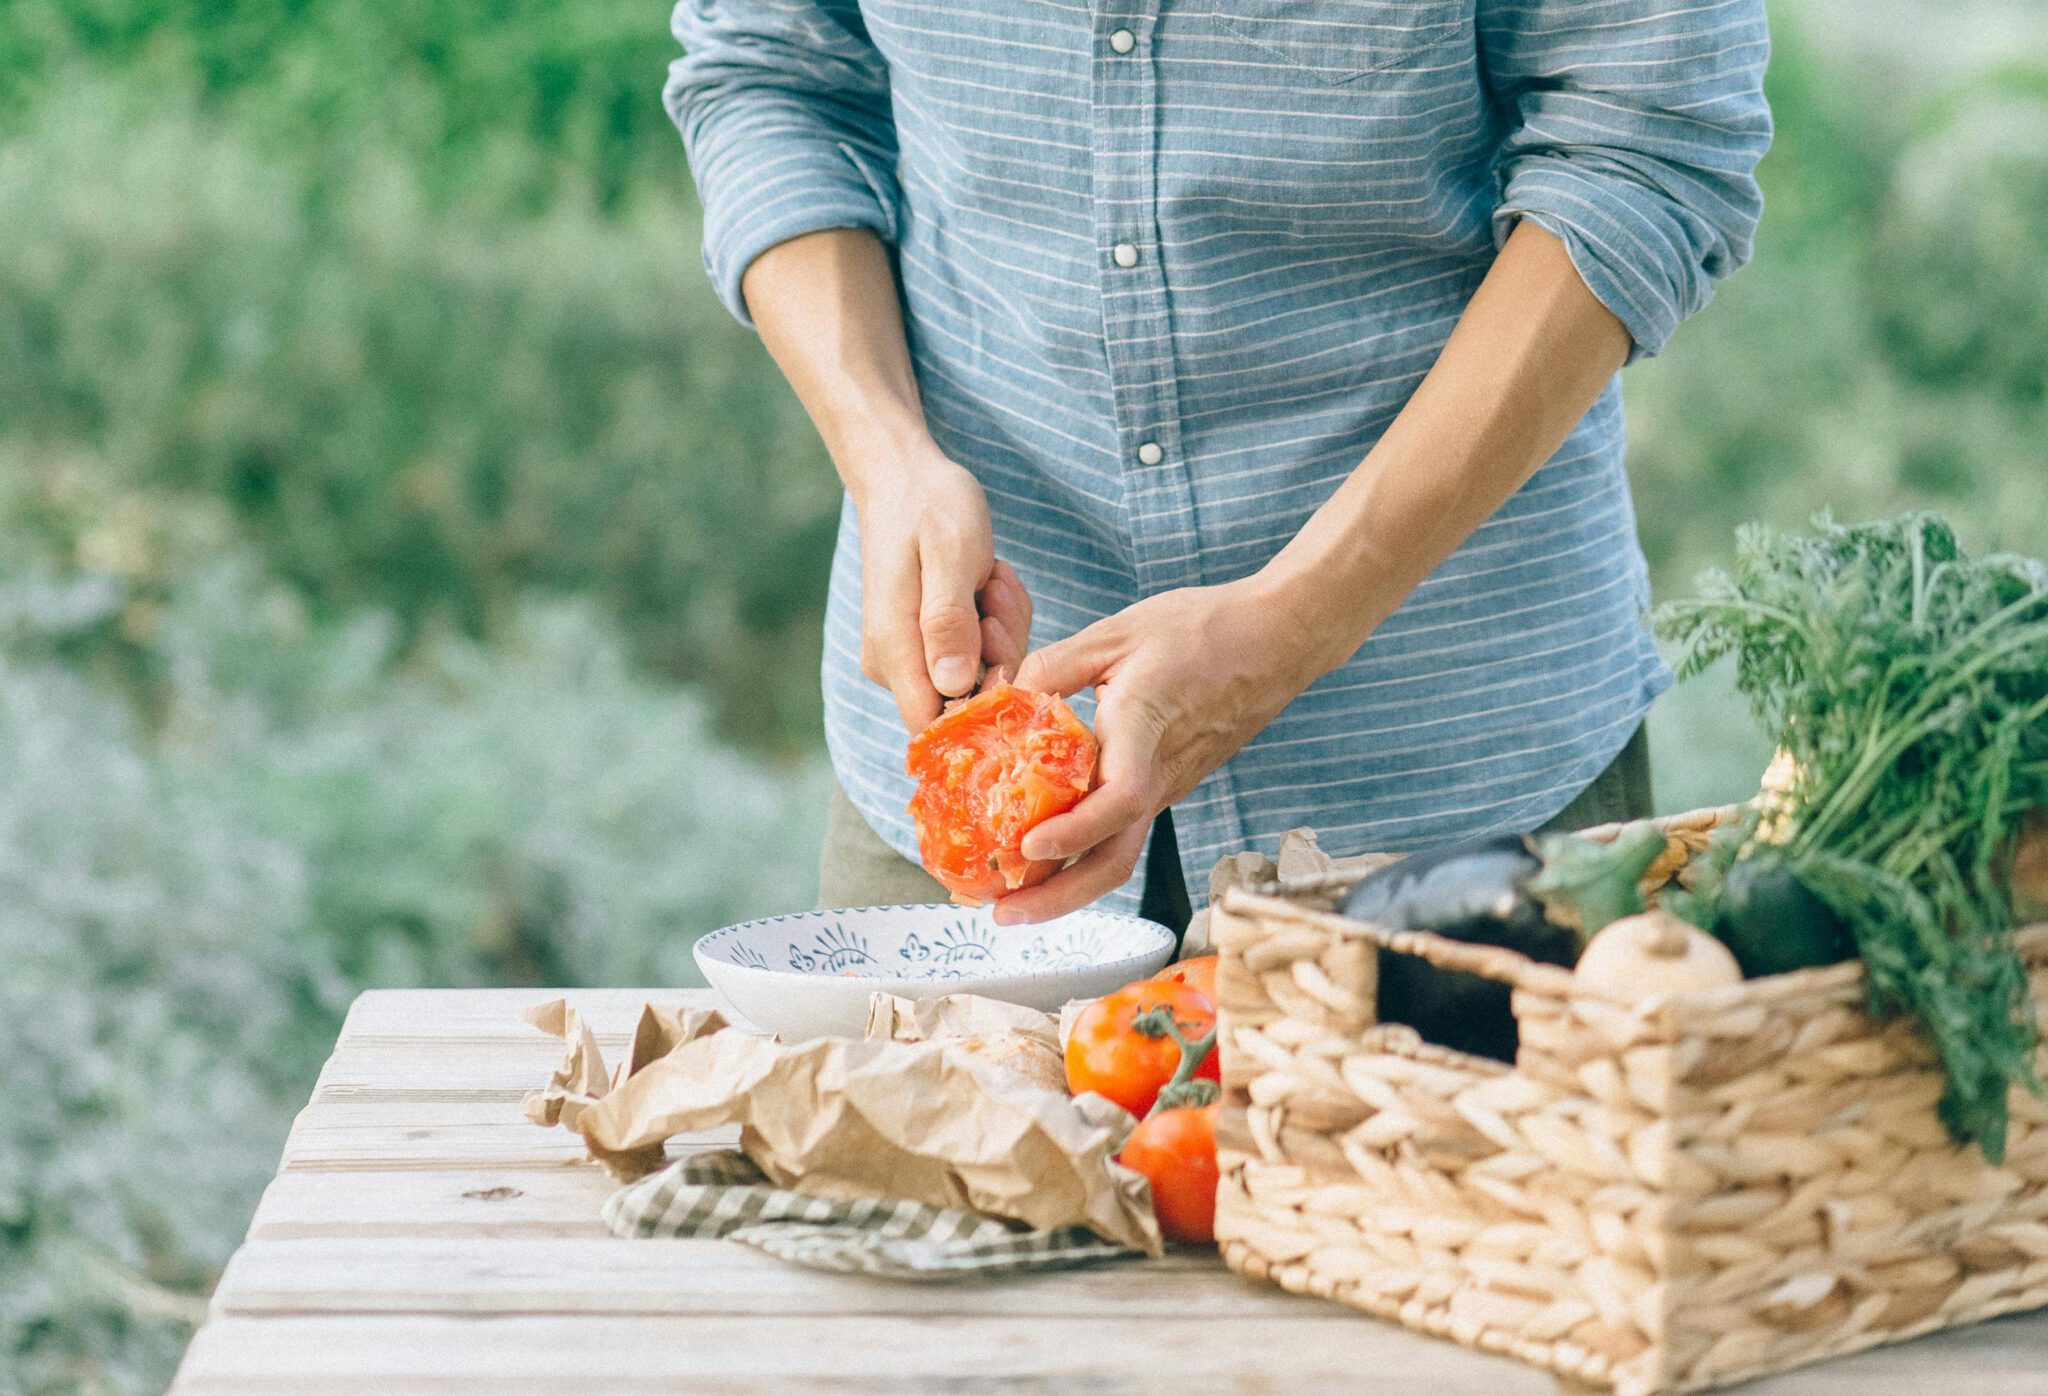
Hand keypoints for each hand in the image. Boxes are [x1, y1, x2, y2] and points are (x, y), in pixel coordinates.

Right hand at [851, 446, 1032, 730]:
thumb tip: (954, 684)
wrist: (907, 480)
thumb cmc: (930, 508)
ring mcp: (911, 657)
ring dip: (1003, 629)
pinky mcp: (930, 646)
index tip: (997, 637)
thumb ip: (949, 620)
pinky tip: (987, 581)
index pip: (935, 726)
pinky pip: (981, 654)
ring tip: (990, 577)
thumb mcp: (951, 555)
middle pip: (968, 702)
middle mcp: (895, 666)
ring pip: (982, 676)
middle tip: (994, 590)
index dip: (982, 704)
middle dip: (1000, 651)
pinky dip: (997, 621)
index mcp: (893, 651)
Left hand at [994, 575, 1329, 922]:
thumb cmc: (1203, 628)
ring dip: (1066, 885)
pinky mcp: (1171, 783)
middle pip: (1116, 861)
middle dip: (1058, 899)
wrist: (1278, 638)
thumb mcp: (1115, 633)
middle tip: (1002, 916)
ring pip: (1118, 853)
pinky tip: (1045, 849)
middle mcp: (1160, 775)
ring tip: (1014, 899)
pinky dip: (1083, 851)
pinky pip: (1124, 829)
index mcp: (1145, 731)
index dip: (1072, 833)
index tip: (1028, 849)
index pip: (1116, 801)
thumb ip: (1052, 667)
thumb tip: (998, 698)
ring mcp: (1169, 785)